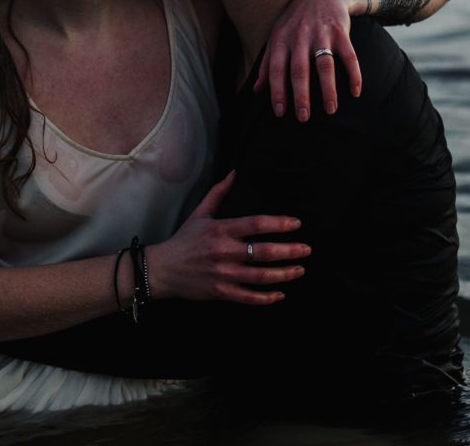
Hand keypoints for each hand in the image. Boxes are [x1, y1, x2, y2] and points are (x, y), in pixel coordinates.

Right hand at [147, 172, 307, 304]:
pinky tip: (280, 293)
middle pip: (263, 251)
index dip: (278, 223)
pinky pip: (248, 297)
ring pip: (260, 276)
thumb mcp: (199, 213)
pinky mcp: (220, 292)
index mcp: (220, 229)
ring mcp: (223, 273)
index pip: (255, 224)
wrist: (162, 269)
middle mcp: (223, 251)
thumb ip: (219, 193)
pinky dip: (266, 297)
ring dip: (284, 274)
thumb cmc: (184, 240)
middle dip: (289, 251)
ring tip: (300, 269)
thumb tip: (234, 173)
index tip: (296, 223)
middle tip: (306, 249)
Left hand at [254, 0, 361, 120]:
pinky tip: (355, 92)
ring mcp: (321, 34)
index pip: (277, 69)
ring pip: (324, 65)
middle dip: (301, 95)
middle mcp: (300, 37)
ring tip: (330, 110)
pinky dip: (354, 74)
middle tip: (303, 117)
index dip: (277, 91)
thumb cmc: (295, 21)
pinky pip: (349, 56)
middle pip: (300, 70)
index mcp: (281, 40)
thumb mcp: (277, 37)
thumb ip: (267, 63)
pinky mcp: (341, 31)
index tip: (280, 112)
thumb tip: (257, 90)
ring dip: (327, 89)